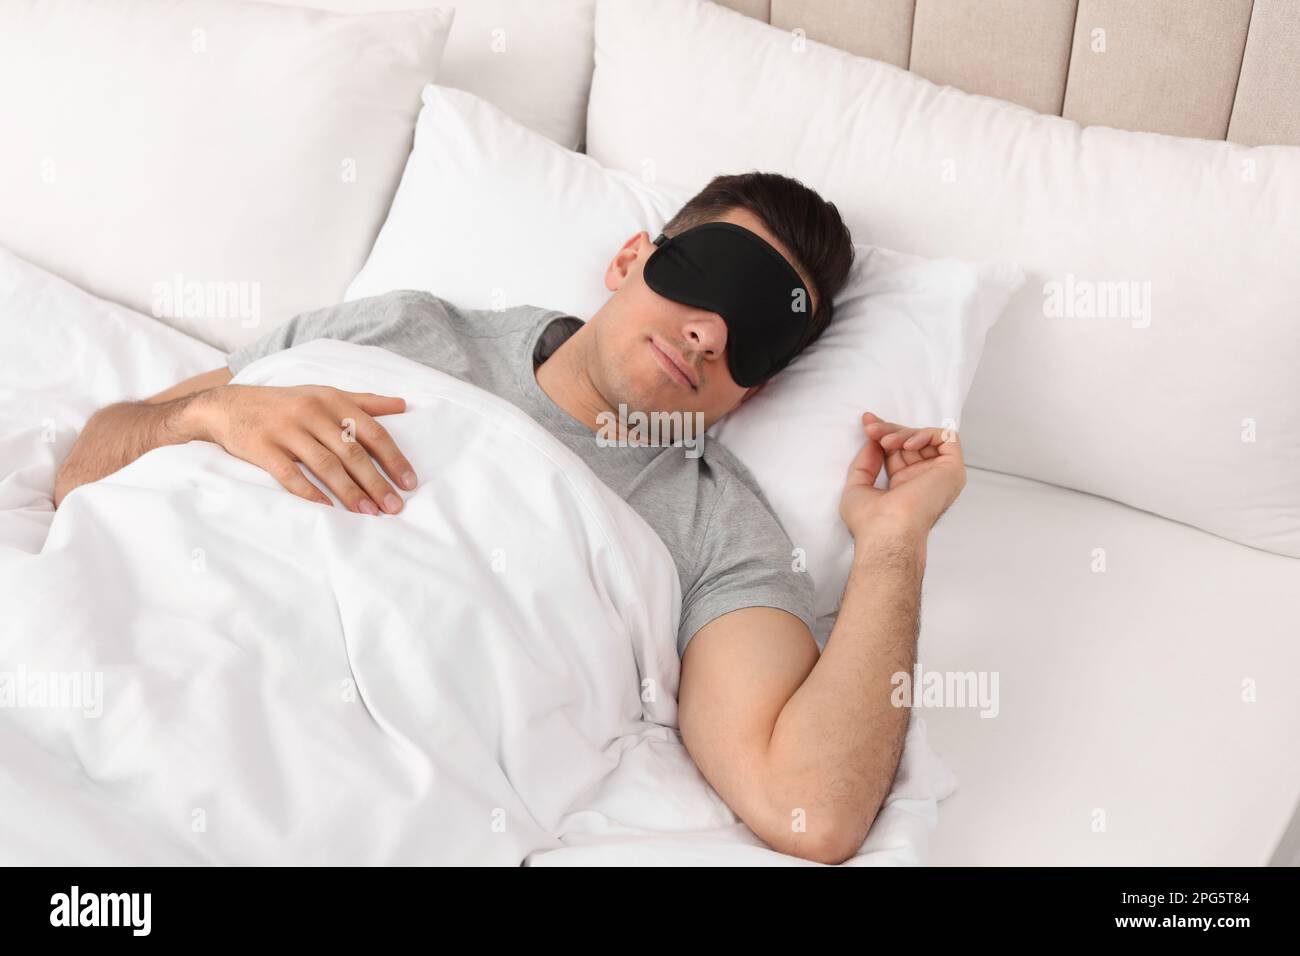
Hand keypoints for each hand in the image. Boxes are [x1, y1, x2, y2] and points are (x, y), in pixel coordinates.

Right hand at [190, 384, 415, 513]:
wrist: (228, 405)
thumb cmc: (286, 403)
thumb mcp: (325, 394)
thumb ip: (365, 401)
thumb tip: (404, 404)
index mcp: (332, 400)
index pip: (372, 431)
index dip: (393, 458)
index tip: (409, 483)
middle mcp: (312, 411)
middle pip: (352, 452)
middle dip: (376, 482)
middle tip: (394, 507)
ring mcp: (286, 429)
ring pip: (325, 464)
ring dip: (350, 491)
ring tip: (369, 513)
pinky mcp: (262, 447)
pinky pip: (289, 474)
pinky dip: (309, 492)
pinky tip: (326, 508)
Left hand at [839, 412, 966, 539]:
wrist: (886, 531)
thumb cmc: (869, 521)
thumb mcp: (857, 486)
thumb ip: (866, 462)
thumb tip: (874, 441)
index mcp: (904, 486)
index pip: (898, 451)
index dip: (884, 433)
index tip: (867, 422)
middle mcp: (923, 480)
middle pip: (910, 441)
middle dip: (889, 429)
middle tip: (871, 429)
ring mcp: (939, 475)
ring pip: (926, 438)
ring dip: (903, 433)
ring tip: (886, 442)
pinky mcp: (953, 470)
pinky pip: (947, 438)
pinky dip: (926, 434)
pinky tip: (907, 444)